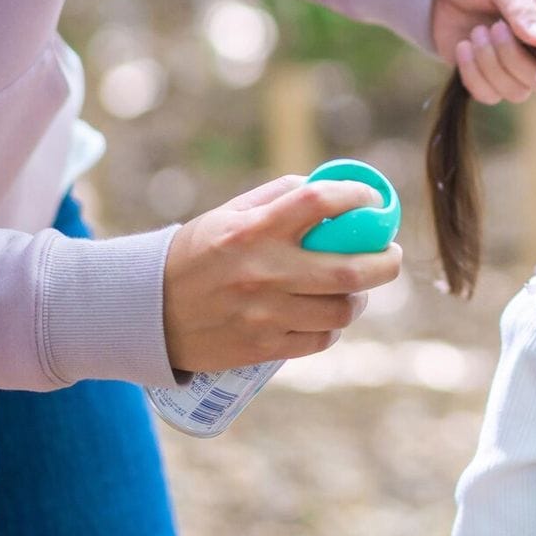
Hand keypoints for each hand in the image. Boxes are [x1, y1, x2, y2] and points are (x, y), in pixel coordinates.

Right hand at [162, 175, 401, 371]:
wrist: (144, 312)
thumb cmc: (195, 255)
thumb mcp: (228, 215)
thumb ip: (276, 198)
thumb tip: (324, 188)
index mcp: (255, 229)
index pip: (320, 202)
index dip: (357, 199)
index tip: (372, 204)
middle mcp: (264, 271)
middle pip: (350, 269)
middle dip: (385, 262)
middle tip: (391, 255)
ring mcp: (264, 314)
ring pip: (341, 309)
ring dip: (360, 298)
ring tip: (357, 289)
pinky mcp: (262, 348)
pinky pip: (320, 340)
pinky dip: (333, 326)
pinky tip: (329, 315)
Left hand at [432, 0, 535, 104]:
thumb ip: (522, 8)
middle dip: (512, 58)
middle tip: (492, 27)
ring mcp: (511, 64)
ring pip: (514, 92)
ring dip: (489, 65)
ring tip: (476, 31)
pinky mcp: (484, 75)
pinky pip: (486, 95)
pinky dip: (472, 75)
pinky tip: (463, 46)